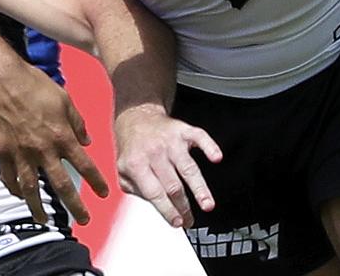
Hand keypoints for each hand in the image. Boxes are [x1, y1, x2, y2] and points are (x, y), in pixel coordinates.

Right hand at [0, 61, 108, 223]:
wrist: (1, 80)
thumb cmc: (34, 85)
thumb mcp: (65, 99)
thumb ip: (77, 122)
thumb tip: (87, 141)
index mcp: (62, 136)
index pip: (84, 165)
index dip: (96, 181)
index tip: (104, 193)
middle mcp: (43, 150)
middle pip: (61, 185)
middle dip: (75, 206)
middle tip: (83, 220)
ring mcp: (21, 153)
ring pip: (32, 189)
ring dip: (39, 208)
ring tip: (43, 220)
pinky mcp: (2, 152)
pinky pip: (8, 177)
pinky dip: (14, 188)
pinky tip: (19, 195)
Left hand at [113, 104, 220, 227]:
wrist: (136, 116)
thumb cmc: (132, 148)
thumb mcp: (123, 170)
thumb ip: (136, 190)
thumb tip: (157, 206)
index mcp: (136, 164)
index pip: (154, 193)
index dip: (167, 210)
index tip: (177, 222)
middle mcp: (154, 152)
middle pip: (173, 185)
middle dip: (184, 206)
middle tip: (191, 220)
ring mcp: (170, 140)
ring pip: (188, 167)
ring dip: (199, 188)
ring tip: (208, 204)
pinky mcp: (183, 130)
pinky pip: (199, 137)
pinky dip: (209, 147)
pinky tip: (216, 157)